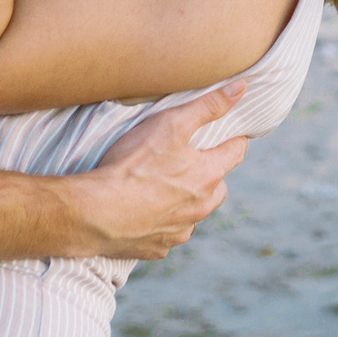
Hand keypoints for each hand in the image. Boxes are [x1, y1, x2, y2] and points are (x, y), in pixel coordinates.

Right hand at [65, 83, 248, 259]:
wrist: (96, 212)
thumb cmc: (133, 165)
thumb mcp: (171, 123)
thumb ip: (207, 106)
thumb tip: (241, 88)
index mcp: (209, 176)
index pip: (236, 152)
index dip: (232, 139)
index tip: (226, 133)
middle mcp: (201, 208)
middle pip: (218, 187)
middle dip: (209, 173)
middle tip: (187, 160)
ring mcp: (180, 231)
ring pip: (194, 213)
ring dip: (186, 200)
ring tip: (162, 186)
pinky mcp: (158, 248)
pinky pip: (168, 233)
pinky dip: (162, 222)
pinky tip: (143, 210)